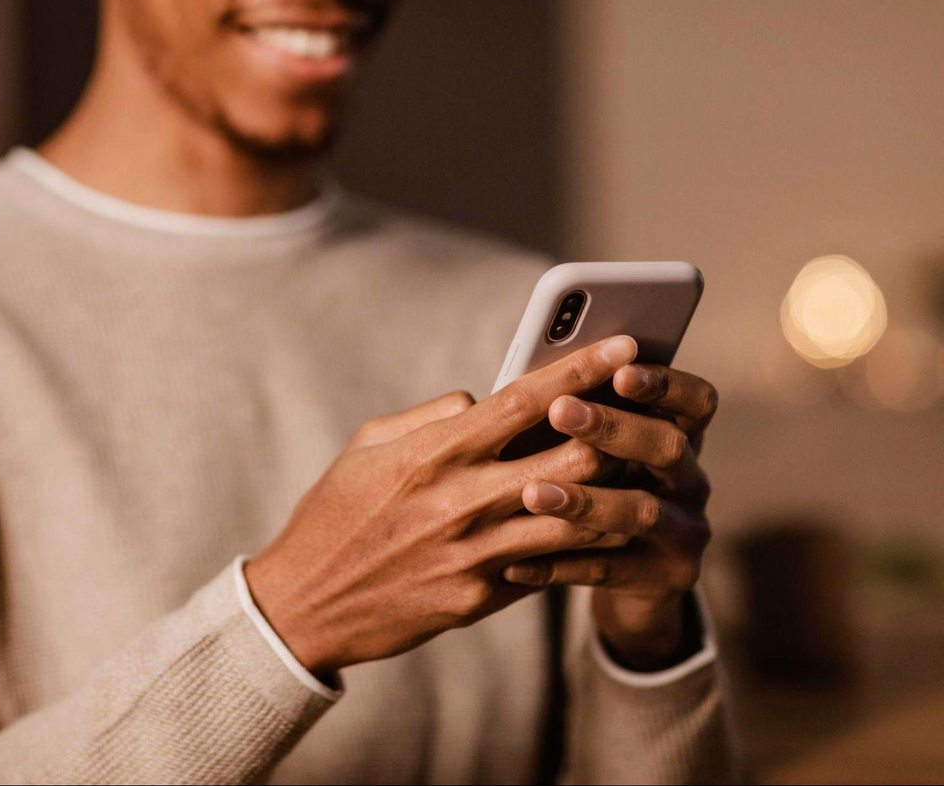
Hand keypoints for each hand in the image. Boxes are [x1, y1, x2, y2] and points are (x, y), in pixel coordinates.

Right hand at [245, 336, 639, 677]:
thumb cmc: (334, 514)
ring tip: (642, 471)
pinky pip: (549, 563)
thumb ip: (432, 416)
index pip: (526, 399)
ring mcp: (476, 554)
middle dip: (617, 430)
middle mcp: (463, 500)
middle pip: (573, 455)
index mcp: (435, 452)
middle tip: (645, 413)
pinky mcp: (480, 597)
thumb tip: (484, 399)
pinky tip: (605, 527)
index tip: (627, 346)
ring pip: (579, 515)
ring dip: (615, 490)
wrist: (304, 605)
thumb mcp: (368, 446)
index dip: (582, 369)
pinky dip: (580, 542)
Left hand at [502, 365, 718, 669]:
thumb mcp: (599, 453)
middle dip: (614, 427)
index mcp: (680, 438)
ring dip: (585, 500)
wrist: (632, 585)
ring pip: (641, 512)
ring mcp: (685, 533)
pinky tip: (513, 564)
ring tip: (531, 492)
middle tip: (560, 411)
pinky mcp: (666, 579)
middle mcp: (691, 481)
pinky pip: (608, 570)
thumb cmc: (599, 491)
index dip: (664, 384)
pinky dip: (559, 566)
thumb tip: (527, 376)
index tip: (620, 370)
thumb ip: (579, 418)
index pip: (695, 402)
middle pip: (669, 446)